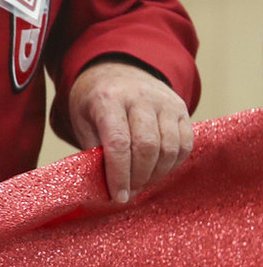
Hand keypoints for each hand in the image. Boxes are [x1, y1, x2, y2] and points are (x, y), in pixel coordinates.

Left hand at [68, 60, 192, 202]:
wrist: (117, 70)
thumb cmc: (94, 101)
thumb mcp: (82, 120)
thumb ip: (93, 149)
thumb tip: (104, 187)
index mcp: (108, 99)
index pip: (119, 143)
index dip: (119, 175)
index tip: (117, 197)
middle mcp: (139, 97)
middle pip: (147, 147)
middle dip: (138, 177)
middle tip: (129, 192)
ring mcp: (164, 101)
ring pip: (169, 148)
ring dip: (156, 174)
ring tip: (141, 184)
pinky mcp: (181, 109)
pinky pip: (184, 144)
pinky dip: (172, 164)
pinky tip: (157, 171)